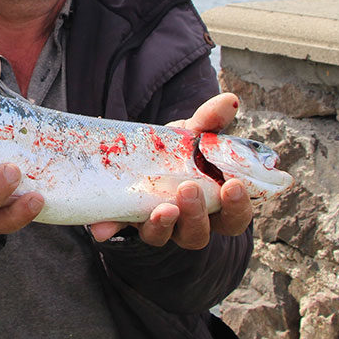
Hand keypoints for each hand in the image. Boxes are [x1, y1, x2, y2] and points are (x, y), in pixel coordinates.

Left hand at [89, 93, 253, 248]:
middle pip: (197, 235)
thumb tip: (230, 101)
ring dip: (162, 225)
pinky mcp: (126, 219)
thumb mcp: (194, 133)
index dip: (237, 208)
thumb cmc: (180, 149)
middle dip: (196, 215)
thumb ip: (211, 120)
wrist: (143, 151)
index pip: (233, 219)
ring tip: (162, 209)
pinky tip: (101, 227)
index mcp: (212, 206)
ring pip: (161, 237)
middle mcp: (186, 223)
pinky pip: (118, 227)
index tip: (234, 186)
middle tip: (189, 188)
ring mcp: (156, 225)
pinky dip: (110, 226)